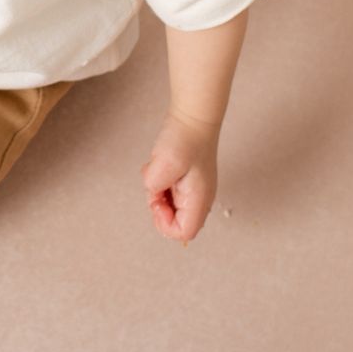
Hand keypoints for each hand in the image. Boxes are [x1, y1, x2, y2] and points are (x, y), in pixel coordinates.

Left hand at [141, 111, 219, 245]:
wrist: (193, 118)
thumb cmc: (185, 139)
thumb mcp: (166, 163)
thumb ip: (155, 185)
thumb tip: (153, 191)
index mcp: (198, 200)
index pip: (183, 233)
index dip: (164, 222)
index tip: (157, 201)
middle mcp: (199, 200)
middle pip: (176, 223)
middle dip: (159, 208)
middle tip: (156, 185)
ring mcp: (193, 192)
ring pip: (170, 208)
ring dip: (157, 194)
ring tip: (159, 172)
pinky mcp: (185, 183)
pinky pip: (168, 194)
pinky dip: (159, 185)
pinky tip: (161, 168)